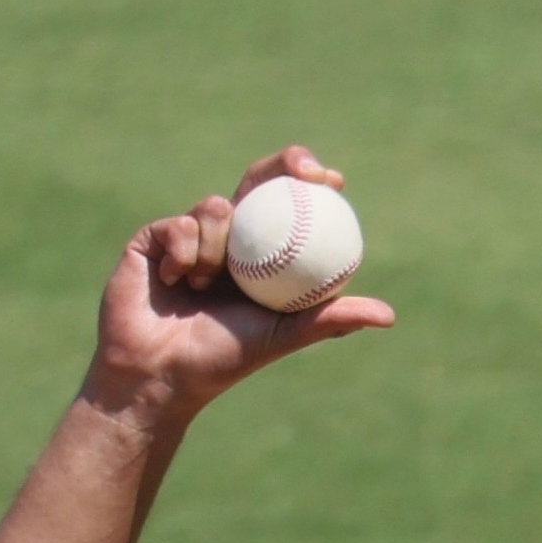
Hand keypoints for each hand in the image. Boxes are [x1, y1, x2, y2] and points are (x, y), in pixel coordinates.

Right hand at [87, 147, 394, 423]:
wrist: (160, 375)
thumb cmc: (223, 360)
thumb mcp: (284, 336)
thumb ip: (330, 319)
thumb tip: (388, 315)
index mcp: (260, 256)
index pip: (288, 205)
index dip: (309, 182)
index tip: (331, 180)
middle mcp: (228, 239)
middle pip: (257, 183)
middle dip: (281, 166)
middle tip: (301, 170)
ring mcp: (189, 235)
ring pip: (215, 208)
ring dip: (218, 244)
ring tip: (206, 286)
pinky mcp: (153, 239)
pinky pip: (178, 225)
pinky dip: (184, 253)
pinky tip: (176, 282)